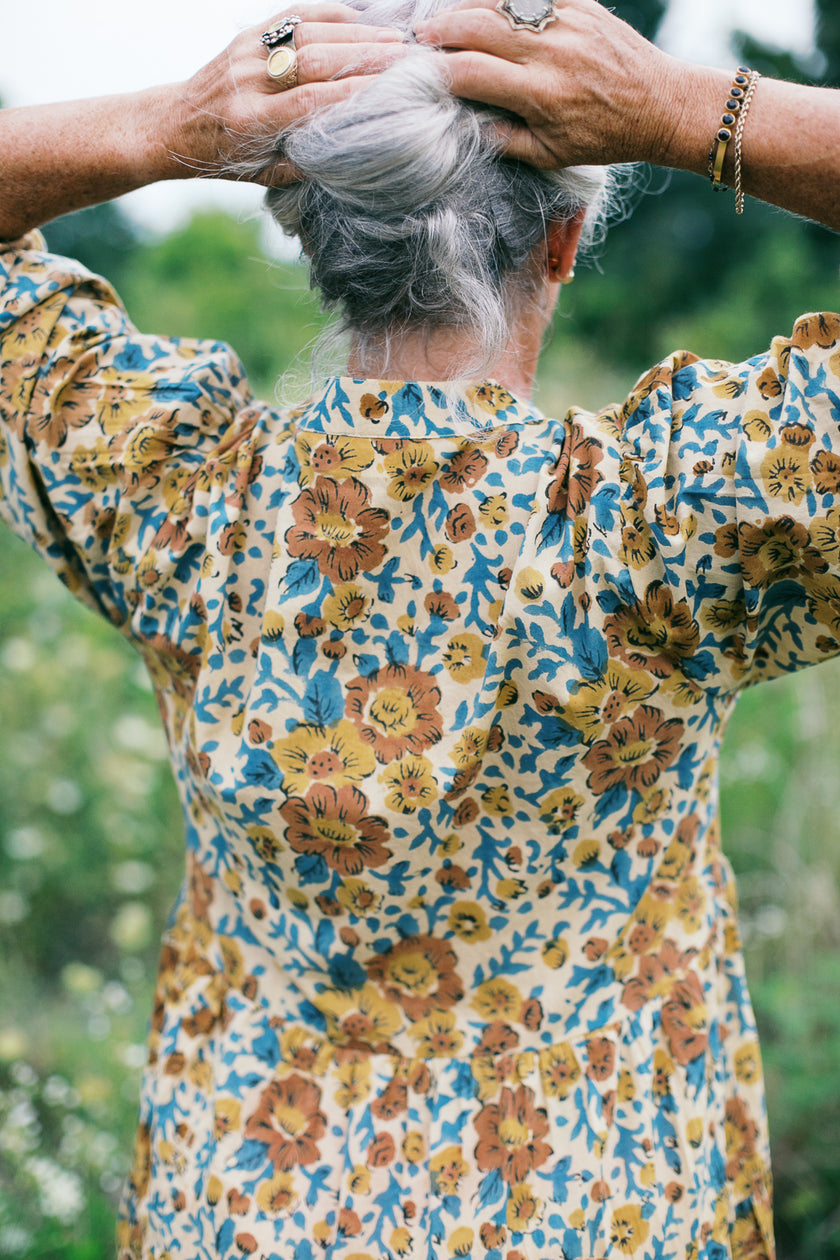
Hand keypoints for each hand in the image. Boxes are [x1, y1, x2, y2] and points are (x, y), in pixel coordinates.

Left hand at [168, 4, 408, 185]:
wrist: (176, 124)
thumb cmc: (227, 158)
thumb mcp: (265, 174)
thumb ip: (306, 164)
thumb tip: (357, 151)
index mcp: (251, 121)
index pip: (312, 100)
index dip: (356, 91)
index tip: (395, 89)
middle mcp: (248, 81)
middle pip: (315, 60)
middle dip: (365, 56)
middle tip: (407, 58)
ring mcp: (246, 52)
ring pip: (308, 33)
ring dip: (356, 33)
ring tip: (395, 40)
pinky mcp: (247, 34)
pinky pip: (294, 15)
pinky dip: (331, 14)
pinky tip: (363, 19)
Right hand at [414, 0, 684, 168]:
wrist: (659, 104)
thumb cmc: (603, 137)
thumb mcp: (550, 155)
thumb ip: (504, 140)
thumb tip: (461, 123)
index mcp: (540, 93)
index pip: (470, 72)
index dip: (437, 71)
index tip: (420, 75)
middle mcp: (551, 51)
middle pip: (476, 25)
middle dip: (440, 30)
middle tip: (421, 40)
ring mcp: (566, 20)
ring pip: (499, 0)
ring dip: (465, 7)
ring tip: (446, 20)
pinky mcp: (580, 1)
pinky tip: (485, 5)